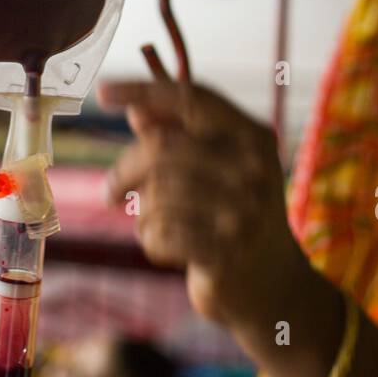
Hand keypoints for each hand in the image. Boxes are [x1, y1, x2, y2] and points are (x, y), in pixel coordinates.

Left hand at [97, 79, 307, 326]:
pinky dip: (151, 240)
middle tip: (108, 193)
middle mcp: (254, 170)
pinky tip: (165, 245)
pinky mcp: (226, 255)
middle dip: (125, 169)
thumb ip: (178, 134)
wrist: (275, 285)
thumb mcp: (216, 168)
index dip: (143, 90)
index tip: (102, 91)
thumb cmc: (233, 214)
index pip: (192, 99)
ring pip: (156, 195)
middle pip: (161, 147)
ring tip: (152, 223)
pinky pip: (160, 235)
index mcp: (253, 138)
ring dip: (141, 212)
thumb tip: (136, 110)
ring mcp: (244, 213)